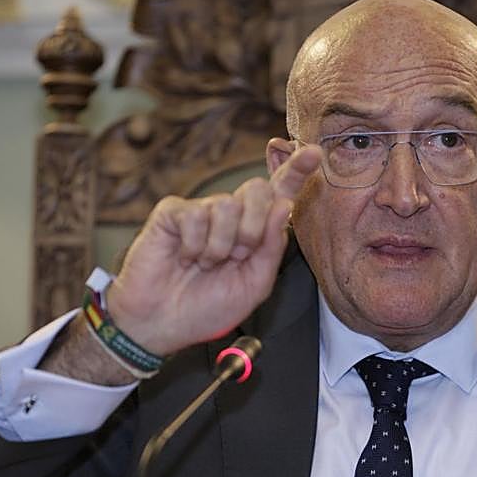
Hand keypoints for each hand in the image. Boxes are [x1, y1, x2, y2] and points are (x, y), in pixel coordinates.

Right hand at [104, 146, 320, 356]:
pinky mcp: (172, 212)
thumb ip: (272, 247)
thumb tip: (284, 204)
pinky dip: (194, 245)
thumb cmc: (206, 307)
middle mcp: (230, 215)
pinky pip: (195, 215)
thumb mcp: (253, 285)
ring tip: (206, 264)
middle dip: (254, 227)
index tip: (313, 152)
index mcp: (255, 231)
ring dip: (221, 245)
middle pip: (257, 189)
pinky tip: (184, 258)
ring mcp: (201, 211)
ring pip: (227, 205)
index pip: (279, 194)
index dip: (296, 171)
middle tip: (237, 256)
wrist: (163, 324)